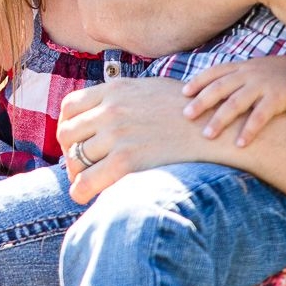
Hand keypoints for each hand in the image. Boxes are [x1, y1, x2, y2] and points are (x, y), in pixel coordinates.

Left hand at [58, 79, 230, 205]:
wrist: (219, 128)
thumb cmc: (190, 114)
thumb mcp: (151, 90)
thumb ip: (125, 97)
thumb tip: (106, 112)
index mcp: (115, 89)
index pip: (70, 106)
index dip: (67, 127)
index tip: (76, 142)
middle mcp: (112, 109)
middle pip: (66, 134)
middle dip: (69, 153)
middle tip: (81, 166)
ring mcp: (118, 134)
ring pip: (74, 158)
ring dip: (77, 174)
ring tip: (88, 182)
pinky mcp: (127, 160)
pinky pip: (86, 181)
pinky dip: (79, 191)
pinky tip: (85, 196)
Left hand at [183, 56, 285, 146]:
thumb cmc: (271, 75)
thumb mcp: (251, 70)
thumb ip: (232, 78)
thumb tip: (205, 93)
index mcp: (240, 67)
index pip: (214, 72)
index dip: (198, 82)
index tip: (183, 93)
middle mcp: (248, 75)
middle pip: (220, 88)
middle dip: (202, 102)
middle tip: (186, 116)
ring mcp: (262, 86)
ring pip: (236, 103)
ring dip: (220, 120)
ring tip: (208, 135)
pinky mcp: (276, 98)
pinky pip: (260, 116)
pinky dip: (249, 130)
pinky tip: (239, 144)